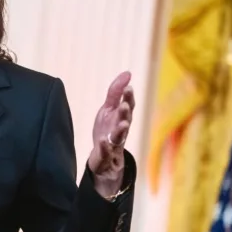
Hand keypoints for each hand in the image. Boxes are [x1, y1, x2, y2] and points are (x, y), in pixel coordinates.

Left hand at [87, 71, 134, 196]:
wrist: (103, 159)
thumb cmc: (107, 129)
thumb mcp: (108, 109)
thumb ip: (115, 92)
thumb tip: (128, 72)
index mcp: (121, 117)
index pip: (128, 106)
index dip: (128, 97)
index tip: (128, 87)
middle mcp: (120, 129)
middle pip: (126, 120)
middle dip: (126, 112)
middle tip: (125, 105)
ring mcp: (114, 143)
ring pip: (120, 136)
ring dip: (121, 130)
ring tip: (122, 124)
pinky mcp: (106, 155)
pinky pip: (106, 151)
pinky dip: (105, 147)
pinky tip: (103, 141)